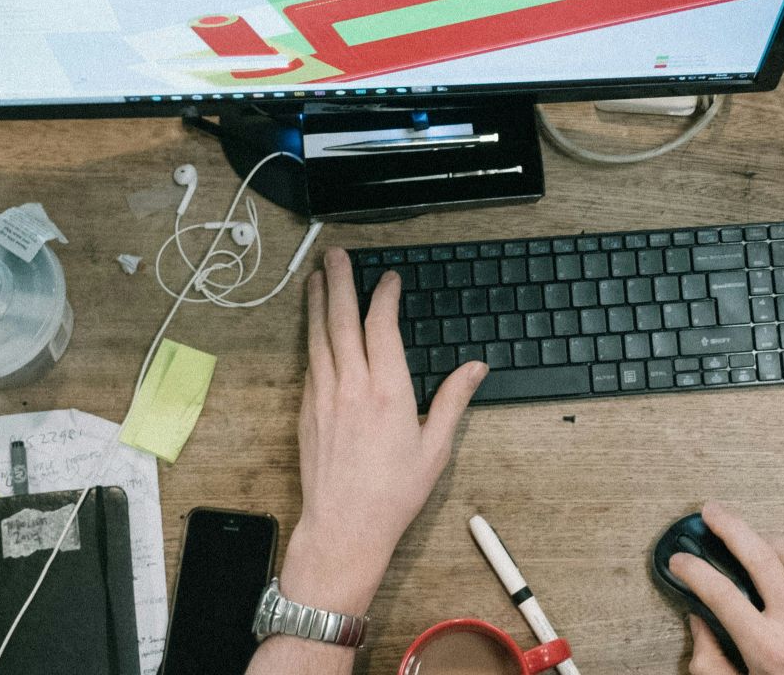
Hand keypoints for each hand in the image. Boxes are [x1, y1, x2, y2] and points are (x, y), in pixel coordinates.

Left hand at [279, 248, 486, 613]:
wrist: (344, 527)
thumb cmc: (391, 494)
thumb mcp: (435, 449)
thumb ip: (454, 401)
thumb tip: (476, 368)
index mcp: (389, 393)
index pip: (382, 327)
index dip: (385, 296)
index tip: (389, 279)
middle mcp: (352, 387)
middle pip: (342, 320)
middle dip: (339, 282)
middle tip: (336, 254)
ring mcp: (324, 397)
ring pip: (318, 337)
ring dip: (318, 303)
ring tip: (317, 277)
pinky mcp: (307, 411)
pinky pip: (309, 362)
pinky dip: (311, 336)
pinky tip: (313, 327)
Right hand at [670, 502, 783, 674]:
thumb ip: (711, 663)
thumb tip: (698, 624)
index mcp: (765, 647)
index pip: (719, 592)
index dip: (693, 570)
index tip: (680, 561)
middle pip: (758, 555)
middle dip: (729, 526)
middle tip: (711, 513)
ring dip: (768, 541)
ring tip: (753, 541)